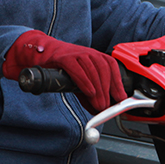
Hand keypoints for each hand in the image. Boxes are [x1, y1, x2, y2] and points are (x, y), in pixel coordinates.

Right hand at [2, 30, 125, 112]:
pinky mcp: (64, 58)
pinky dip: (85, 81)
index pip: (111, 66)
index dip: (117, 82)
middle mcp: (88, 52)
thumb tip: (98, 111)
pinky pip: (77, 69)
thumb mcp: (80, 81)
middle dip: (107, 90)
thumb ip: (89, 95)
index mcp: (95, 56)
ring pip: (93, 69)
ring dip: (98, 89)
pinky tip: (89, 92)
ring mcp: (76, 53)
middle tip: (106, 106)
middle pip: (103, 69)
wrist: (43, 54)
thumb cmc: (63, 68)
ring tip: (99, 104)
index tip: (121, 97)